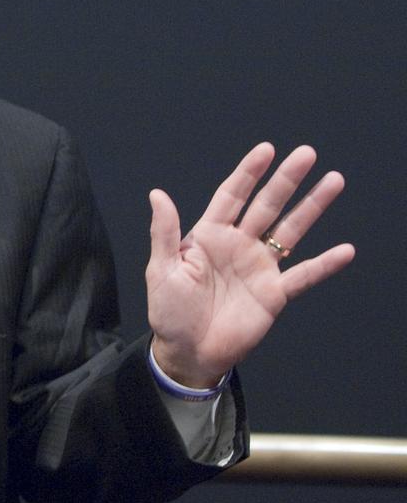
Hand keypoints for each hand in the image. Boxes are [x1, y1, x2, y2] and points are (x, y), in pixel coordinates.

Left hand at [146, 143, 354, 386]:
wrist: (188, 352)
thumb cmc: (169, 311)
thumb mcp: (161, 270)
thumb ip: (164, 232)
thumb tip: (157, 194)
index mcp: (208, 236)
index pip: (231, 196)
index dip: (247, 173)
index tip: (266, 150)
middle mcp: (238, 245)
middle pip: (266, 205)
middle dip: (286, 180)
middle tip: (307, 153)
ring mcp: (259, 267)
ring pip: (290, 230)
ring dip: (311, 207)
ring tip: (333, 181)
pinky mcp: (274, 293)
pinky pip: (303, 275)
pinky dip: (325, 264)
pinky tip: (345, 250)